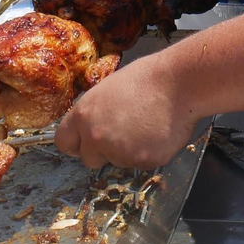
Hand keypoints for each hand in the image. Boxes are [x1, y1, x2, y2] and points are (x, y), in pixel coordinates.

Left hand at [55, 57, 199, 169]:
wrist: (179, 84)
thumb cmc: (146, 79)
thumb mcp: (107, 90)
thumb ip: (94, 114)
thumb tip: (90, 129)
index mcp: (84, 115)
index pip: (64, 142)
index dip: (76, 144)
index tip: (85, 143)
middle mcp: (96, 136)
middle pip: (89, 160)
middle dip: (103, 152)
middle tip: (123, 133)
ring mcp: (119, 152)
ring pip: (118, 162)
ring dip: (128, 151)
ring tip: (145, 126)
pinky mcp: (143, 161)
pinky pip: (140, 164)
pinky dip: (148, 153)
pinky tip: (157, 133)